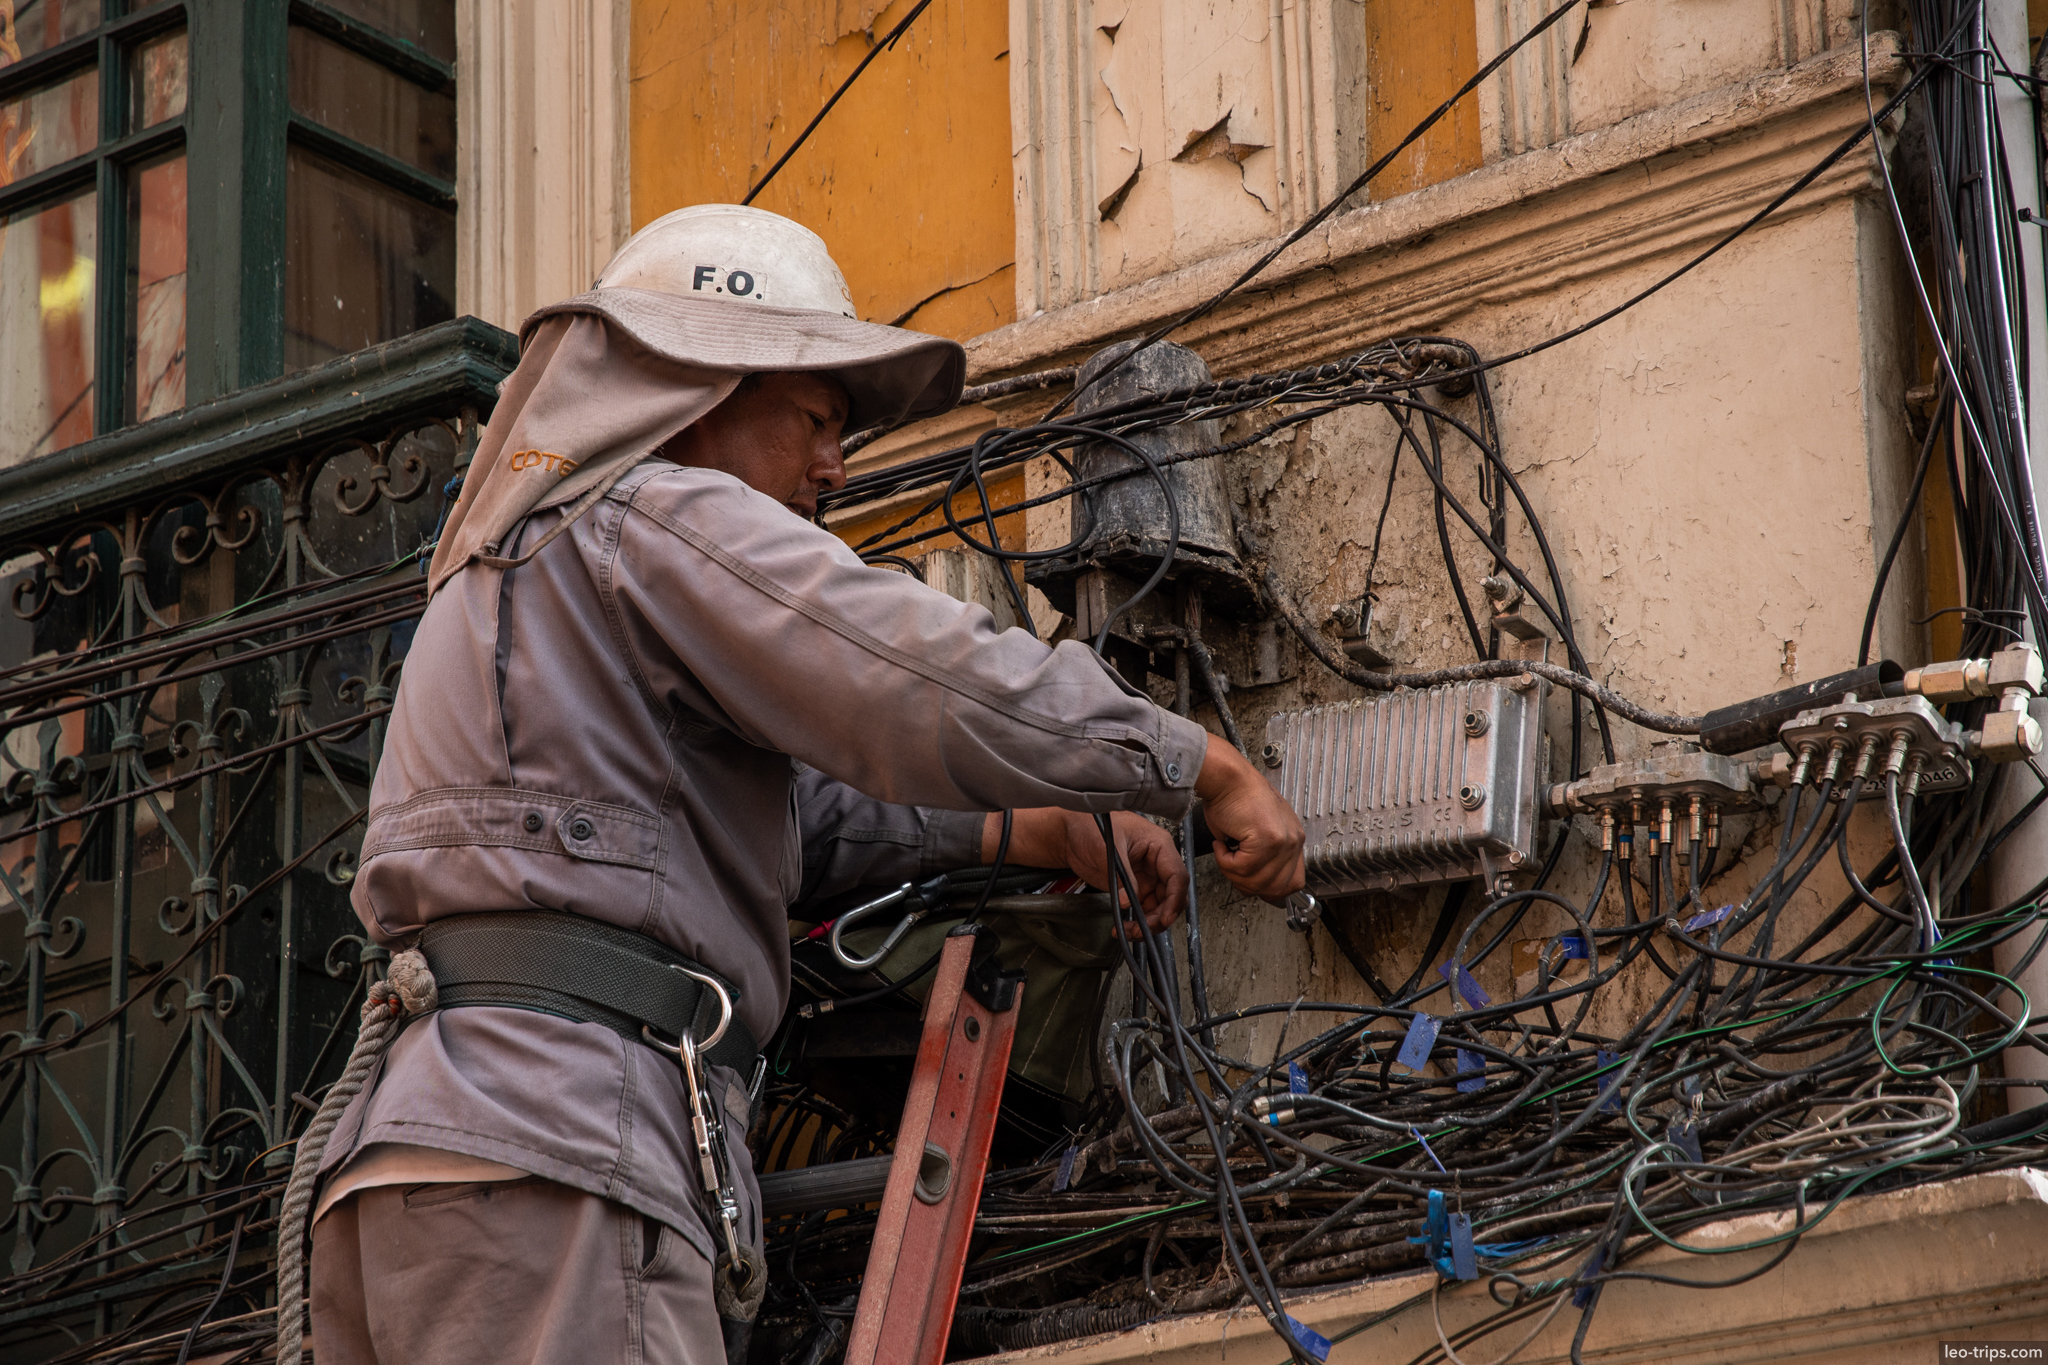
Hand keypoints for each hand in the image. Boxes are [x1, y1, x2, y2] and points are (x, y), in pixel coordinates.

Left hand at [984, 809, 1187, 936]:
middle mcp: (1157, 863)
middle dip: (1160, 916)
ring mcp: (1146, 877)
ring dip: (1148, 923)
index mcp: (1159, 846)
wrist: (1071, 833)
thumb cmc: (1091, 826)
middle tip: (1142, 929)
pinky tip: (1123, 928)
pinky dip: (1136, 921)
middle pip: (1171, 895)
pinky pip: (1142, 909)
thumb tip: (1129, 901)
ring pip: (1159, 907)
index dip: (1175, 899)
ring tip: (1129, 931)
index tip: (1165, 918)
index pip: (1177, 876)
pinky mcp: (1134, 888)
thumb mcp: (1109, 848)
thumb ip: (1123, 876)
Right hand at [1194, 732, 1305, 903]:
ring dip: (1231, 871)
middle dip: (1247, 885)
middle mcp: (1293, 840)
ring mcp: (1282, 841)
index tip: (1253, 886)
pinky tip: (1222, 844)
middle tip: (1231, 868)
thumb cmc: (1234, 799)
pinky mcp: (1267, 840)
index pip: (1293, 883)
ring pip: (1256, 881)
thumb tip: (1258, 883)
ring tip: (1225, 851)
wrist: (1226, 779)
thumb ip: (1265, 858)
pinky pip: (1240, 869)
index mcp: (1293, 839)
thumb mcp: (1257, 832)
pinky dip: (1224, 861)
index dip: (1270, 891)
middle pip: (1275, 888)